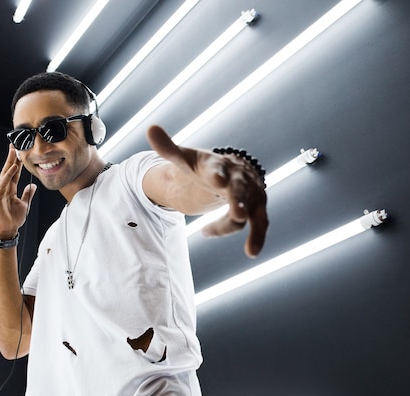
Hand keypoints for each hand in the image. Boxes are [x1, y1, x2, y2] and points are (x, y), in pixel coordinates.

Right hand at [0, 144, 36, 238]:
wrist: (8, 230)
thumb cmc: (14, 219)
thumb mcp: (25, 204)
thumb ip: (28, 194)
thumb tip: (32, 185)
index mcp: (11, 189)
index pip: (15, 173)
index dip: (17, 163)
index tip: (20, 153)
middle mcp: (4, 188)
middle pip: (9, 171)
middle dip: (11, 158)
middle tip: (14, 146)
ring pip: (5, 174)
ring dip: (9, 163)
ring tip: (13, 152)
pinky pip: (3, 184)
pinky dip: (8, 175)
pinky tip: (12, 168)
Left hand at [146, 125, 267, 257]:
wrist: (231, 171)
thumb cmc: (203, 168)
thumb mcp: (184, 160)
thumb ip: (168, 149)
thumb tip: (150, 128)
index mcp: (217, 165)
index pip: (216, 169)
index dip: (217, 174)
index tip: (217, 181)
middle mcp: (239, 178)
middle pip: (240, 190)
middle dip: (239, 201)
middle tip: (238, 214)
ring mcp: (252, 194)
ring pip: (253, 212)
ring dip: (254, 229)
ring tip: (251, 250)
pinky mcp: (258, 208)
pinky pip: (259, 224)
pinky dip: (258, 238)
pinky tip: (252, 252)